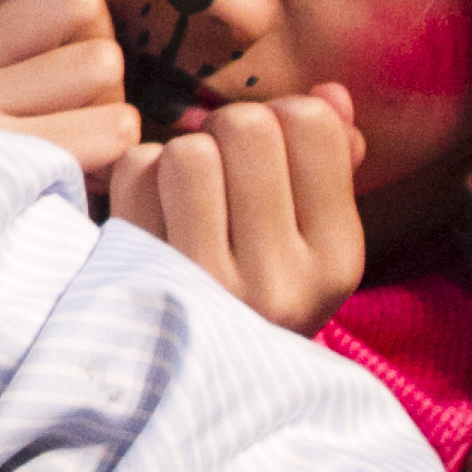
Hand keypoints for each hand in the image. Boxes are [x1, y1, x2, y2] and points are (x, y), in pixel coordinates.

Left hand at [107, 87, 367, 334]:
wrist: (198, 379)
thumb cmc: (260, 284)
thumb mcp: (312, 237)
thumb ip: (329, 160)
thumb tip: (331, 92)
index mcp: (337, 259)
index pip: (310, 125)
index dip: (282, 116)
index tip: (271, 153)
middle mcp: (280, 281)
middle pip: (245, 126)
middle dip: (228, 130)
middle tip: (223, 169)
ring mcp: (207, 285)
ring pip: (188, 151)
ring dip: (180, 156)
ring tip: (189, 194)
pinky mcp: (141, 277)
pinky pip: (134, 172)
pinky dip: (139, 175)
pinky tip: (154, 211)